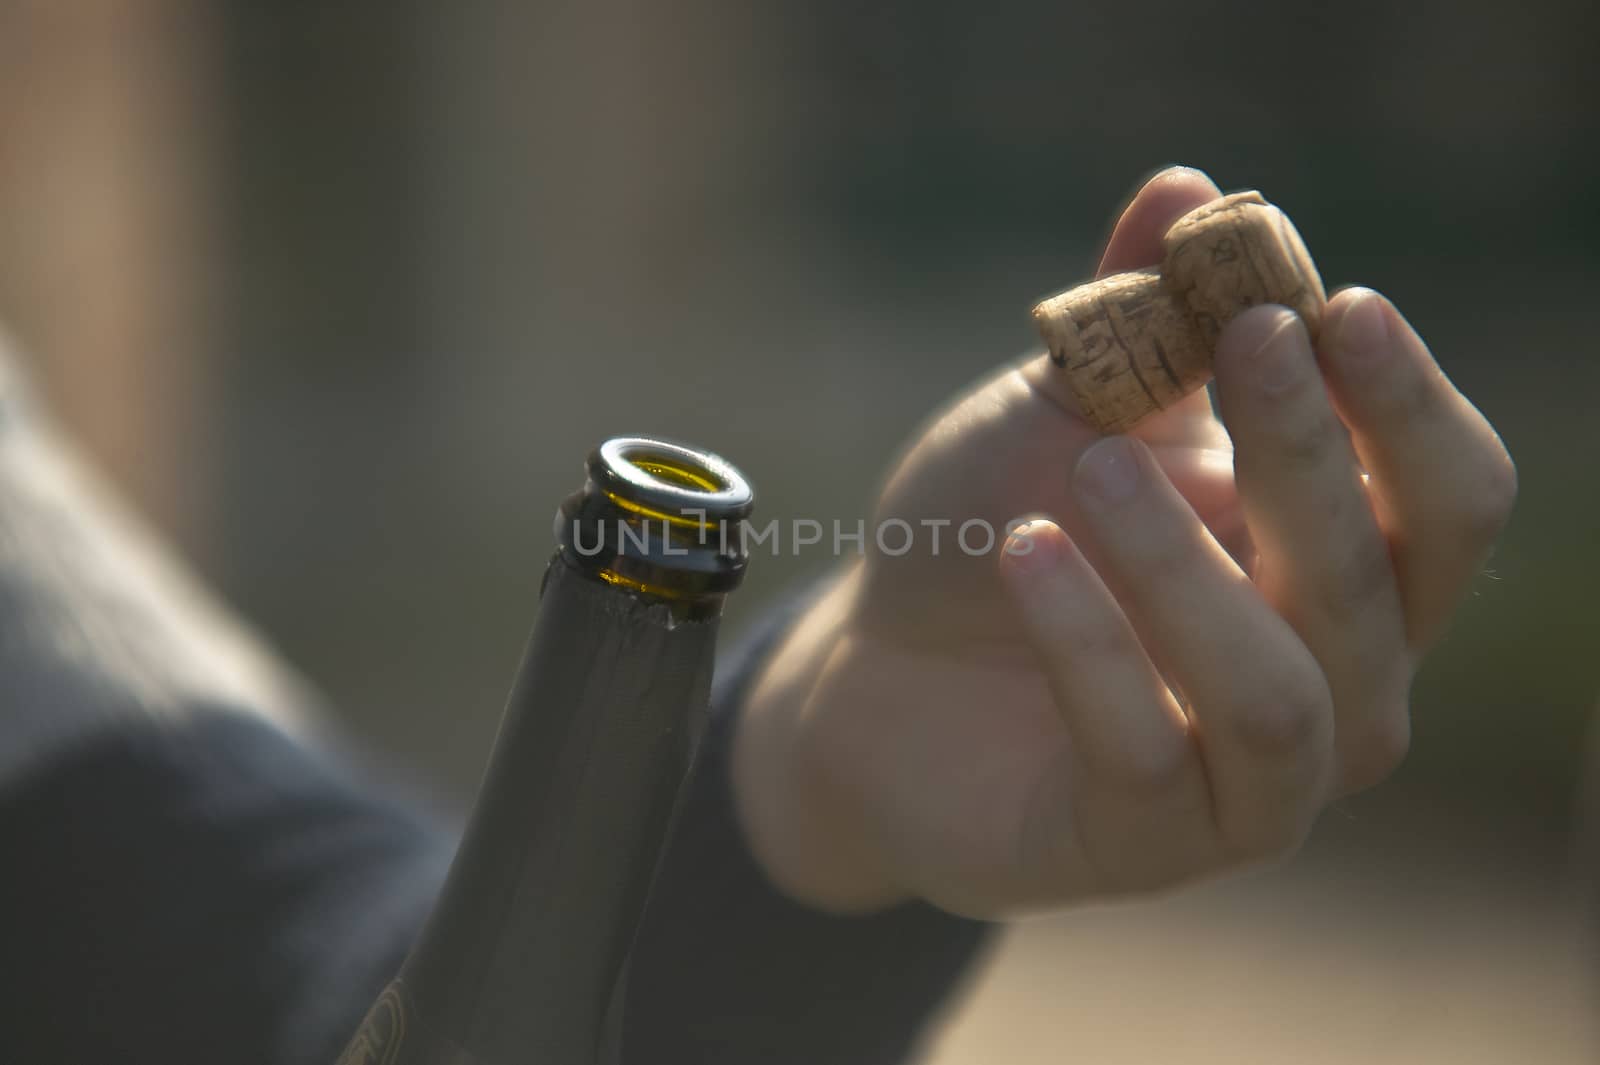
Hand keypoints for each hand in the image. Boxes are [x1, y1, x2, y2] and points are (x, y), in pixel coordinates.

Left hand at [731, 167, 1515, 916]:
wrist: (878, 672)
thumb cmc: (1000, 531)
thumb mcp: (1064, 415)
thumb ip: (1137, 322)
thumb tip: (1191, 187)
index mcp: (1342, 577)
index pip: (1448, 502)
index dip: (1406, 409)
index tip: (1332, 305)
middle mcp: (1334, 691)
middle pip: (1376, 584)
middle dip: (1309, 453)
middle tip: (1241, 339)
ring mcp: (1245, 791)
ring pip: (1283, 694)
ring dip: (1189, 568)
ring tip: (1087, 471)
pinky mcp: (1141, 849)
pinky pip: (1144, 755)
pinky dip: (1085, 644)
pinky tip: (1020, 555)